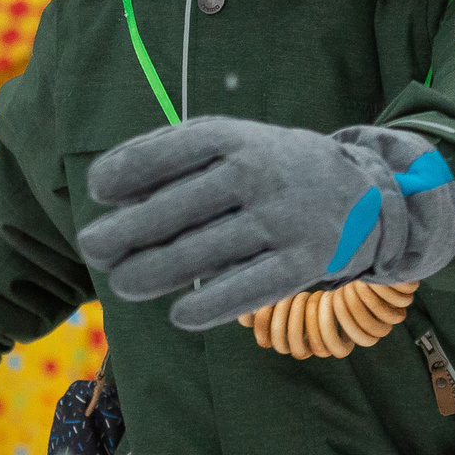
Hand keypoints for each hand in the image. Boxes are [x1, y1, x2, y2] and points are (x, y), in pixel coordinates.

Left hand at [78, 117, 454, 329]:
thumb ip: (167, 154)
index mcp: (234, 139)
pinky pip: (249, 288)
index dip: (125, 171)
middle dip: (126, 231)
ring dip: (153, 271)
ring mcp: (283, 218)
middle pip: (178, 207)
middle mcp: (258, 174)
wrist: (360, 193)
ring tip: (123, 283)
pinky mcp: (304, 262)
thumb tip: (107, 189)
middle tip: (93, 249)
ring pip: (204, 252)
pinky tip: (179, 315)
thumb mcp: (228, 142)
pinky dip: (210, 304)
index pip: (169, 152)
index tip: (96, 191)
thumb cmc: (267, 168)